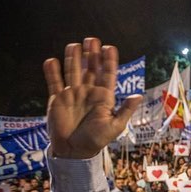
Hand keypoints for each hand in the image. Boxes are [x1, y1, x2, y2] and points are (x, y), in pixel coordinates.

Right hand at [44, 38, 142, 158]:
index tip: (109, 48)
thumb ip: (125, 110)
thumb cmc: (97, 140)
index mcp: (104, 97)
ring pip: (73, 71)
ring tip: (75, 45)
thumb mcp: (115, 126)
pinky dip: (52, 72)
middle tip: (92, 40)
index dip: (109, 61)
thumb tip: (138, 96)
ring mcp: (73, 94)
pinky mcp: (57, 99)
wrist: (74, 151)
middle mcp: (88, 92)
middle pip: (90, 69)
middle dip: (91, 55)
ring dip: (73, 58)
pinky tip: (52, 61)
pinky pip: (54, 82)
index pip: (107, 75)